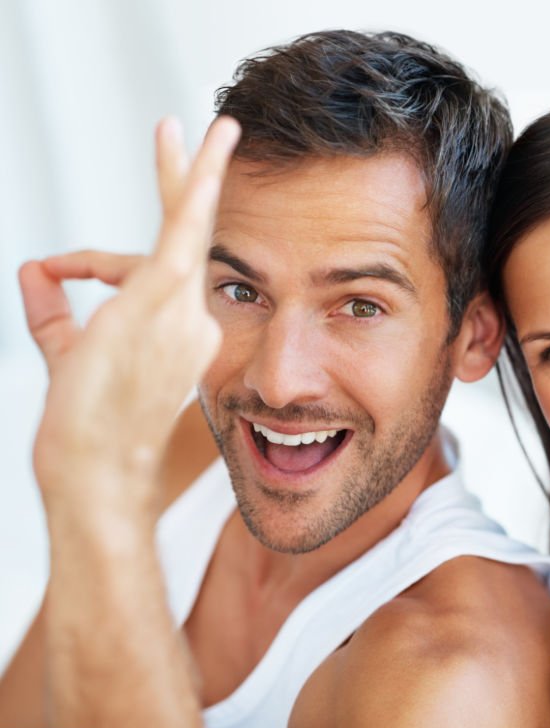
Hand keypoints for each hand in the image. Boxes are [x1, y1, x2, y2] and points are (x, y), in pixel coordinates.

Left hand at [19, 117, 239, 515]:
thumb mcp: (67, 361)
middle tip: (210, 131)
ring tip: (180, 126)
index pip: (148, 275)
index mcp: (181, 338)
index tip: (51, 267)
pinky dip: (196, 184)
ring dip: (187, 173)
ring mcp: (185, 309)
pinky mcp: (165, 296)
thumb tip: (34, 269)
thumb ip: (54, 316)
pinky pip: (185, 229)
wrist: (98, 474)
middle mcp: (195, 321)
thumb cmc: (86, 434)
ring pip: (185, 226)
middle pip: (187, 239)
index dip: (92, 263)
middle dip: (193, 181)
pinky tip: (204, 146)